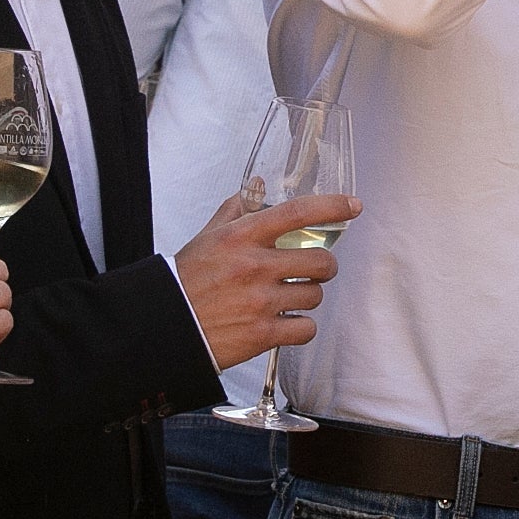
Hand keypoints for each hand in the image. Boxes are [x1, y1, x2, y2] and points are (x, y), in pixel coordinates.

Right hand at [174, 191, 358, 367]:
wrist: (166, 324)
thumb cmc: (188, 279)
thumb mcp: (208, 236)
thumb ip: (237, 209)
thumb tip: (258, 185)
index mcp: (241, 237)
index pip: (297, 213)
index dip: (332, 207)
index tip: (353, 206)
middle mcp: (254, 266)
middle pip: (321, 261)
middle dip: (323, 267)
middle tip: (312, 270)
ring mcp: (260, 302)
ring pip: (315, 295)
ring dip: (308, 297)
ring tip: (288, 298)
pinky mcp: (262, 334)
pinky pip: (305, 328)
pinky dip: (300, 327)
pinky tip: (285, 322)